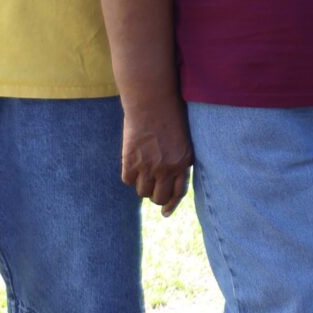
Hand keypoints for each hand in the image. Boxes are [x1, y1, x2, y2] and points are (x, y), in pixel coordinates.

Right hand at [121, 98, 193, 215]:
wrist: (152, 100)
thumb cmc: (170, 115)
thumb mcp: (184, 140)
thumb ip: (180, 160)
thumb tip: (170, 182)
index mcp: (184, 162)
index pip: (179, 193)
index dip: (171, 204)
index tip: (165, 212)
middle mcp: (167, 167)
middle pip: (159, 198)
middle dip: (155, 195)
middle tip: (152, 186)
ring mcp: (148, 165)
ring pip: (142, 192)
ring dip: (142, 185)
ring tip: (142, 171)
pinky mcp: (130, 160)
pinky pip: (127, 180)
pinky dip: (129, 175)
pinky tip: (132, 163)